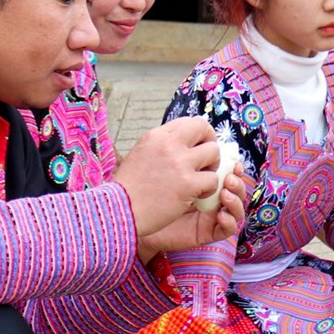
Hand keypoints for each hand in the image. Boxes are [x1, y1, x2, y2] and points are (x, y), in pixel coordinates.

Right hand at [115, 118, 241, 254]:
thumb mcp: (141, 153)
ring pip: (214, 152)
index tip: (195, 149)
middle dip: (210, 143)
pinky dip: (208, 189)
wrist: (119, 211)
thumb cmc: (129, 187)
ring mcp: (179, 163)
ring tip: (200, 180)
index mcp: (156, 135)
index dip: (198, 135)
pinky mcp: (188, 184)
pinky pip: (213, 180)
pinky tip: (196, 196)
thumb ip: (163, 145)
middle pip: (204, 128)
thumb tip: (184, 140)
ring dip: (212, 167)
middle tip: (205, 162)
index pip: (190, 122)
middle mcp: (168, 144)